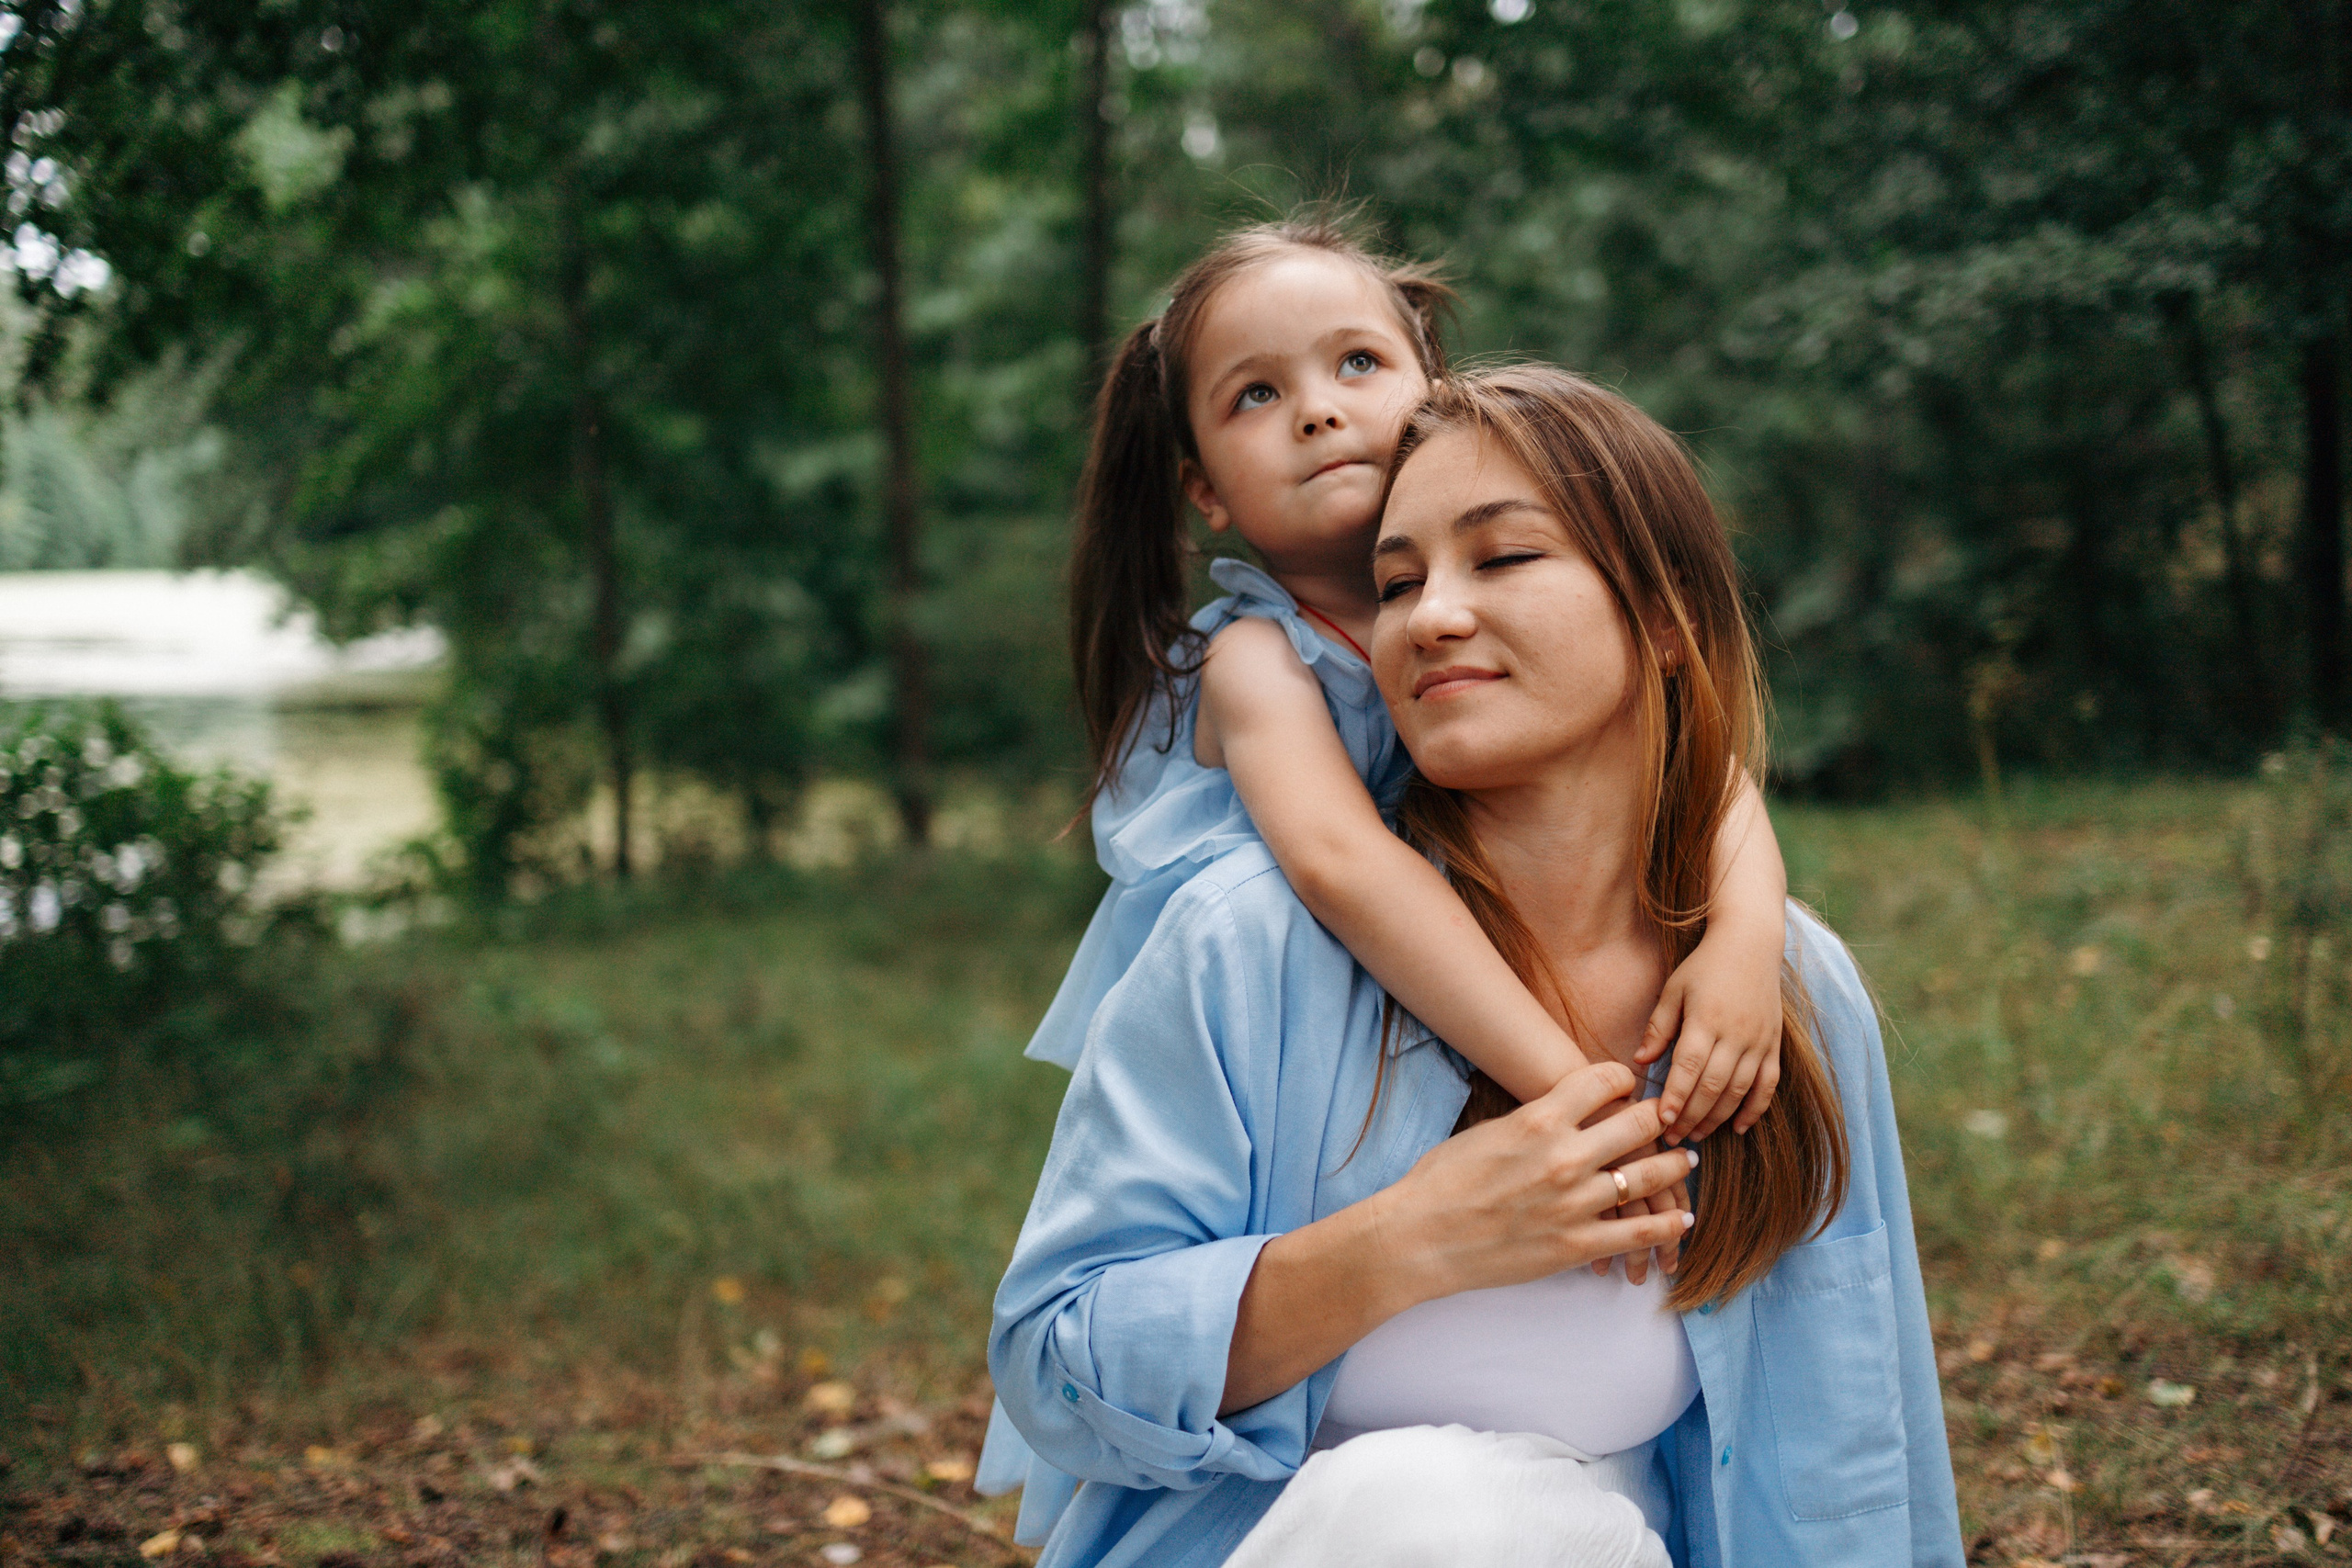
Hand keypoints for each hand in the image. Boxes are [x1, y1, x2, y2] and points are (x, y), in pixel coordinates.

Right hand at [1376, 1061, 1698, 1304]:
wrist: (1419, 1237)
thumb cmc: (1441, 1181)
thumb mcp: (1487, 1131)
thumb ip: (1533, 1121)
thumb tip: (1561, 1111)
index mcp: (1539, 1118)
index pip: (1603, 1081)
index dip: (1625, 1079)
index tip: (1633, 1084)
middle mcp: (1564, 1155)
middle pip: (1638, 1124)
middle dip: (1660, 1118)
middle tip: (1673, 1120)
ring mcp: (1574, 1202)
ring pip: (1646, 1176)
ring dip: (1673, 1167)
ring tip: (1686, 1162)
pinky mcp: (1575, 1244)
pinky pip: (1636, 1232)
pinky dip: (1665, 1226)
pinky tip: (1681, 1220)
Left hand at [1637, 940, 1783, 1142]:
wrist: (1750, 943)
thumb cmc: (1704, 966)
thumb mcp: (1674, 990)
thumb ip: (1658, 1027)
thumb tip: (1640, 1062)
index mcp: (1706, 1020)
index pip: (1689, 1067)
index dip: (1676, 1097)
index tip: (1661, 1121)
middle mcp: (1735, 1034)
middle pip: (1713, 1086)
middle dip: (1691, 1117)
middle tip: (1672, 1138)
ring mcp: (1758, 1041)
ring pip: (1739, 1091)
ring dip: (1717, 1118)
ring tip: (1696, 1136)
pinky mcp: (1774, 1044)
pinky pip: (1768, 1085)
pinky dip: (1755, 1109)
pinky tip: (1738, 1128)